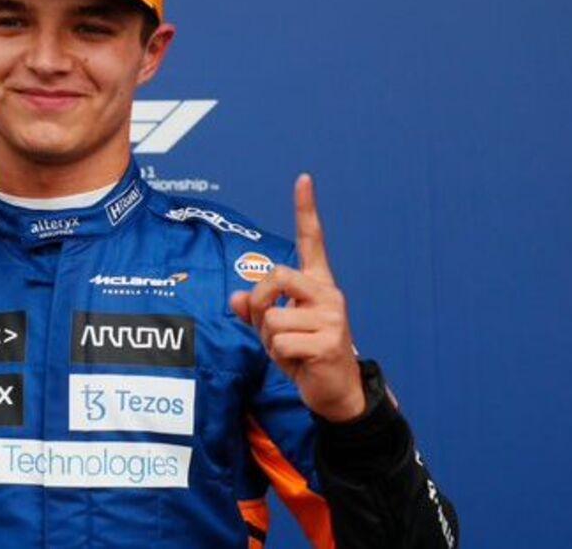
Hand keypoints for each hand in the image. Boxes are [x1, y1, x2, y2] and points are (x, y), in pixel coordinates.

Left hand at [230, 174, 364, 421]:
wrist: (336, 393)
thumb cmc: (305, 357)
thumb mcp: (275, 331)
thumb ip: (256, 312)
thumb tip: (236, 297)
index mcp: (318, 285)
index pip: (312, 241)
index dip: (306, 210)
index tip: (303, 179)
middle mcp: (329, 294)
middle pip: (274, 277)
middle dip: (260, 304)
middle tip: (271, 328)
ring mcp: (332, 317)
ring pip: (272, 318)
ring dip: (269, 340)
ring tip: (291, 351)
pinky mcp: (329, 342)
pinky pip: (280, 343)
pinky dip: (279, 358)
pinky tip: (300, 363)